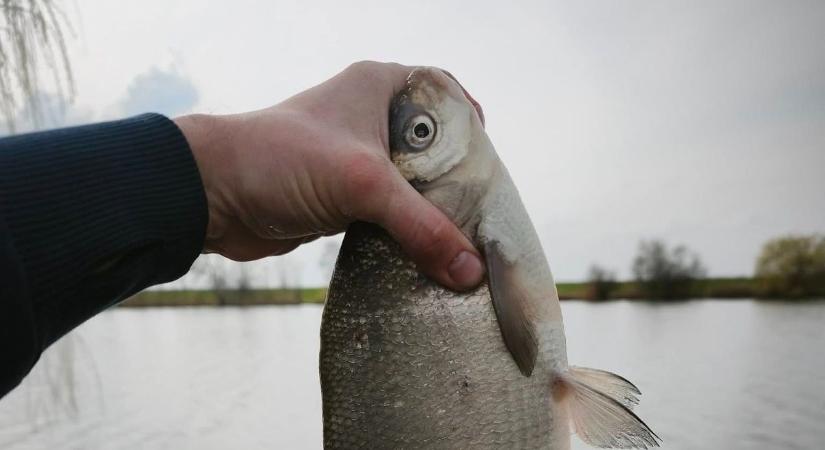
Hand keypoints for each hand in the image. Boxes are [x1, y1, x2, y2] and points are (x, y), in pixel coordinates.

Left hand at [174, 61, 484, 290]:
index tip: (489, 158)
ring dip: (431, 212)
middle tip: (482, 211)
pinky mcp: (342, 197)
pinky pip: (387, 213)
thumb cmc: (280, 159)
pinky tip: (424, 255)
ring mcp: (355, 160)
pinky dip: (405, 233)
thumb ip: (421, 226)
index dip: (469, 120)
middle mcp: (369, 118)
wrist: (212, 194)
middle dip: (456, 179)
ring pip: (410, 184)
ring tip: (461, 239)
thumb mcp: (362, 183)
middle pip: (432, 147)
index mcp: (378, 86)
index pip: (442, 91)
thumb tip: (469, 270)